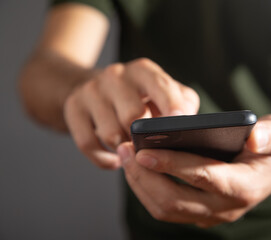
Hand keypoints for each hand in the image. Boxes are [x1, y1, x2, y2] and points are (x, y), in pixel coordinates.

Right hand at [63, 58, 198, 168]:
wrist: (96, 89)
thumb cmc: (141, 97)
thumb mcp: (165, 93)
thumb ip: (182, 103)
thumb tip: (188, 125)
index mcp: (143, 71)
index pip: (160, 87)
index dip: (172, 106)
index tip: (179, 124)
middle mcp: (116, 76)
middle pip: (132, 115)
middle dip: (144, 138)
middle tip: (152, 150)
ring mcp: (91, 90)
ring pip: (110, 134)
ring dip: (125, 150)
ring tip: (134, 154)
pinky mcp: (73, 107)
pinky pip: (87, 144)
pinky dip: (104, 159)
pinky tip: (116, 161)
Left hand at [118, 114, 270, 227]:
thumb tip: (254, 138)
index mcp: (244, 187)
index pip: (202, 177)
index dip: (171, 165)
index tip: (143, 151)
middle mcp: (225, 208)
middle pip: (174, 201)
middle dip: (145, 177)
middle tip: (125, 150)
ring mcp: (211, 214)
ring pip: (165, 209)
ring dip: (141, 184)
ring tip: (125, 156)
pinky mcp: (200, 212)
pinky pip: (167, 208)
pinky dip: (147, 189)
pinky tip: (138, 167)